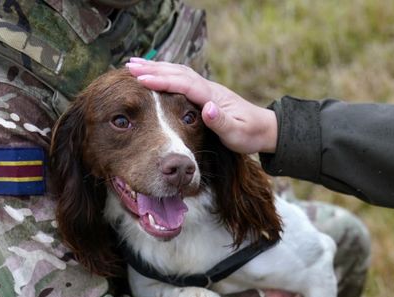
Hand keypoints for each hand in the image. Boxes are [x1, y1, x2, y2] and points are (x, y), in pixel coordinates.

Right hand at [126, 59, 278, 153]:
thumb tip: (207, 108)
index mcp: (212, 97)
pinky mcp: (205, 94)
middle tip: (129, 66)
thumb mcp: (237, 134)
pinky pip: (181, 79)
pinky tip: (154, 75)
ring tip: (134, 64)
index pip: (183, 84)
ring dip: (157, 67)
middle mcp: (208, 88)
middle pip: (178, 72)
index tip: (141, 79)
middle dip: (153, 68)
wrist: (264, 129)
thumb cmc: (250, 135)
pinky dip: (165, 74)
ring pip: (178, 72)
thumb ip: (221, 122)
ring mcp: (206, 89)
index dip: (162, 81)